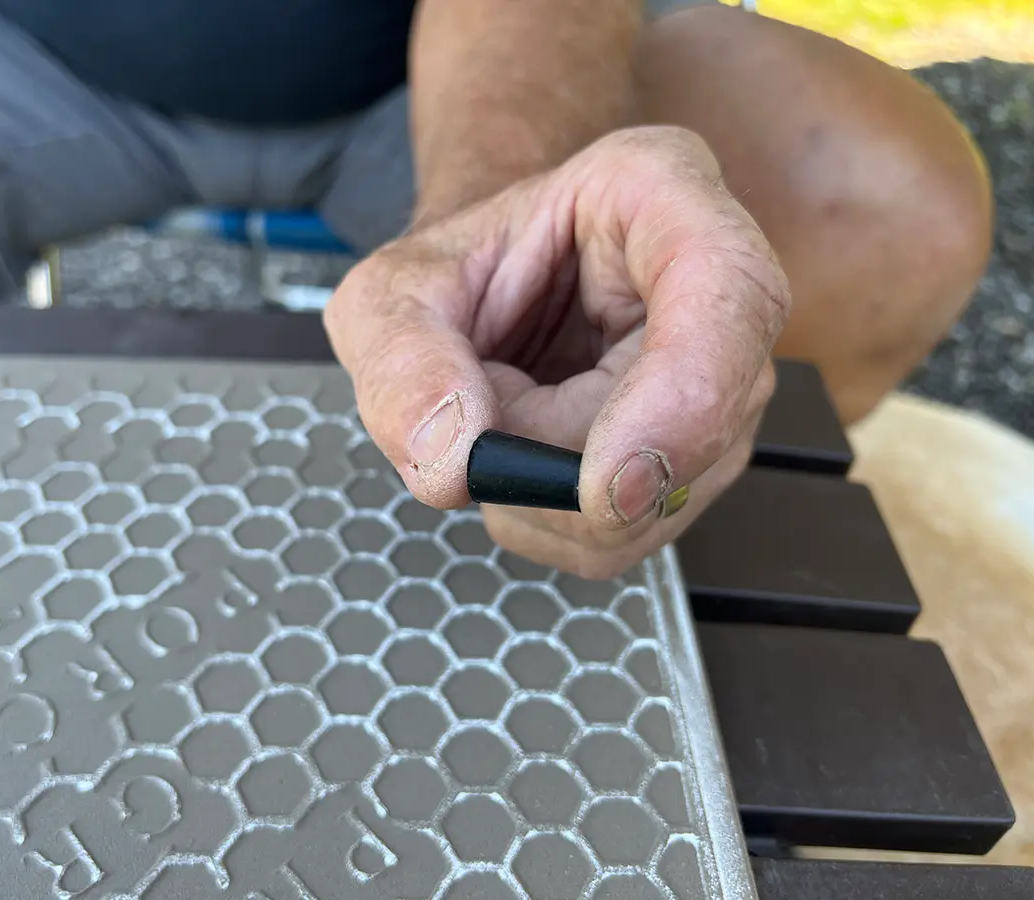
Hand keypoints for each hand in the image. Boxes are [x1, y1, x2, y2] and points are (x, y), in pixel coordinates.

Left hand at [323, 127, 789, 578]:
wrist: (489, 297)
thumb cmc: (454, 277)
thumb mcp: (391, 294)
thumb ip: (402, 360)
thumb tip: (451, 463)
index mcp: (659, 190)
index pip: (727, 291)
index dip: (682, 401)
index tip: (604, 488)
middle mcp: (721, 295)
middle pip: (681, 432)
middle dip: (548, 453)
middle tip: (484, 396)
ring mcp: (725, 388)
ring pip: (649, 503)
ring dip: (541, 490)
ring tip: (511, 406)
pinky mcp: (700, 464)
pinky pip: (622, 538)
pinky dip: (548, 518)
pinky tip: (528, 450)